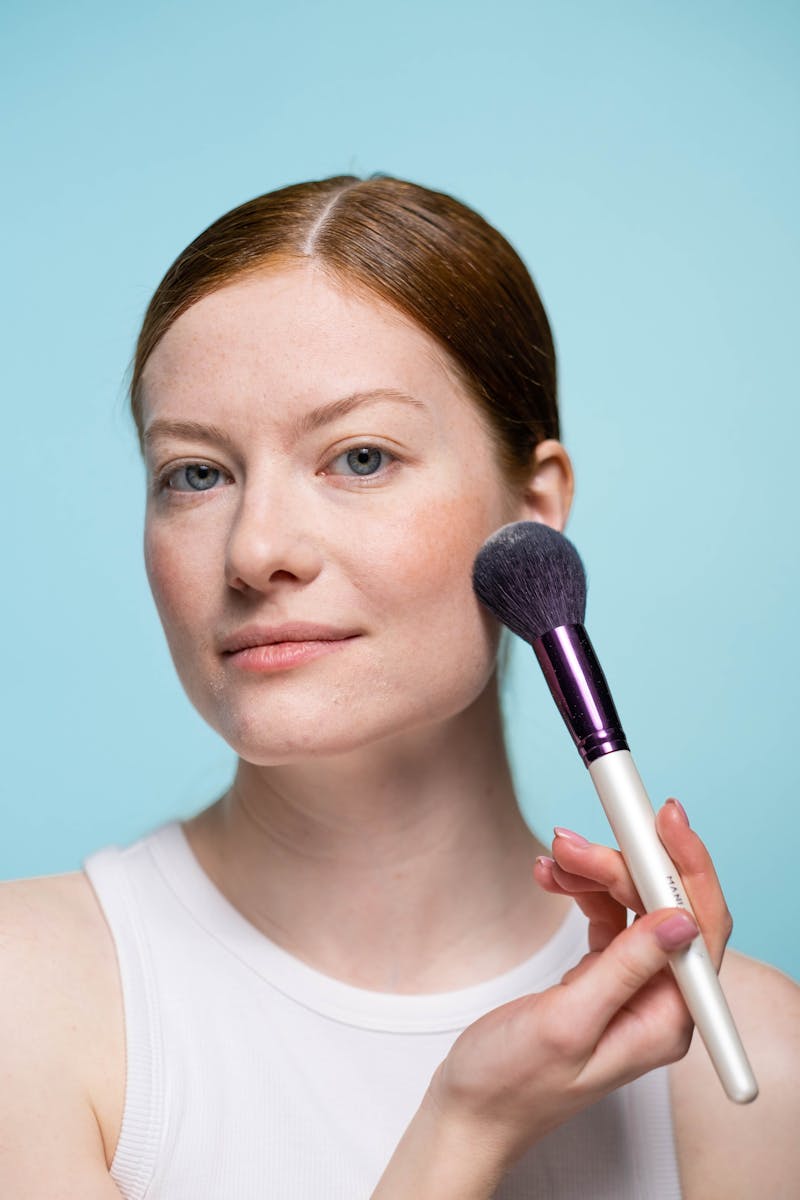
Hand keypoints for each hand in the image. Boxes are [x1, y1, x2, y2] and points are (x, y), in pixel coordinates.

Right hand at [425, 798, 732, 1174]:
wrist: (471, 1106)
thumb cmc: (512, 1081)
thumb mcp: (568, 1022)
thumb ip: (625, 969)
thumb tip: (680, 920)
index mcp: (665, 1019)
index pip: (700, 926)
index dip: (687, 865)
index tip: (662, 818)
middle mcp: (658, 1001)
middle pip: (663, 904)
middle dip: (621, 863)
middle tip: (570, 840)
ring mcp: (631, 986)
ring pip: (632, 902)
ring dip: (594, 872)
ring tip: (551, 859)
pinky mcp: (603, 976)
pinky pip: (607, 914)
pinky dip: (580, 888)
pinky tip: (551, 878)